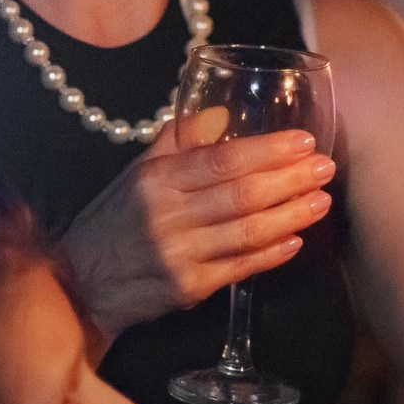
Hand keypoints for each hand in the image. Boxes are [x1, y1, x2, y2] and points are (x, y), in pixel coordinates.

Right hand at [62, 112, 335, 335]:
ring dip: (291, 216)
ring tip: (322, 202)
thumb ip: (177, 142)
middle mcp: (167, 215)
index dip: (267, 150)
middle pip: (241, 194)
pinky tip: (297, 241)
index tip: (303, 142)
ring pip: (248, 232)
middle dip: (290, 179)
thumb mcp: (135, 174)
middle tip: (325, 168)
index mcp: (156, 179)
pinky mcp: (188, 289)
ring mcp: (179, 255)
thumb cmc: (113, 223)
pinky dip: (272, 254)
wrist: (78, 285)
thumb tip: (219, 114)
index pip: (221, 160)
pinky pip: (241, 268)